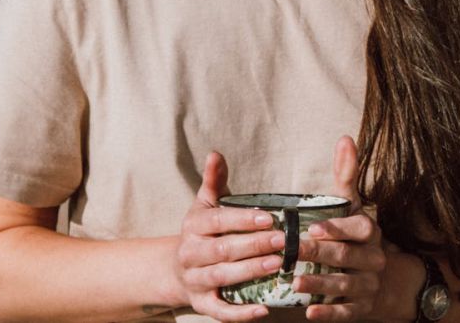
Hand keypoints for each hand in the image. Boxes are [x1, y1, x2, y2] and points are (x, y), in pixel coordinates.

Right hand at [175, 152, 284, 321]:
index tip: (269, 217)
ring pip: (222, 277)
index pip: (218, 221)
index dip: (243, 220)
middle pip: (223, 250)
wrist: (176, 267)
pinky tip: (264, 310)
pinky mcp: (201, 303)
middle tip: (282, 240)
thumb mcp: (206, 205)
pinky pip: (220, 310)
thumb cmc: (204, 230)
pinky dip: (241, 313)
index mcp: (193, 226)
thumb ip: (214, 181)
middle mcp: (190, 253)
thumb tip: (216, 153)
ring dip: (250, 272)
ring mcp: (195, 280)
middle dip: (253, 245)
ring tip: (277, 265)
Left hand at [293, 136, 386, 320]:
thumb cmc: (356, 234)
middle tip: (290, 251)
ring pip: (345, 285)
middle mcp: (374, 258)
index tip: (311, 227)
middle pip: (347, 256)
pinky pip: (347, 312)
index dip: (336, 228)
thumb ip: (347, 174)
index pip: (358, 228)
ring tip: (295, 281)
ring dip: (320, 283)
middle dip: (318, 253)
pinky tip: (310, 312)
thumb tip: (345, 138)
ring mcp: (369, 285)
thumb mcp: (352, 205)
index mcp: (370, 231)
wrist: (387, 279)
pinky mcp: (363, 308)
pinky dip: (330, 313)